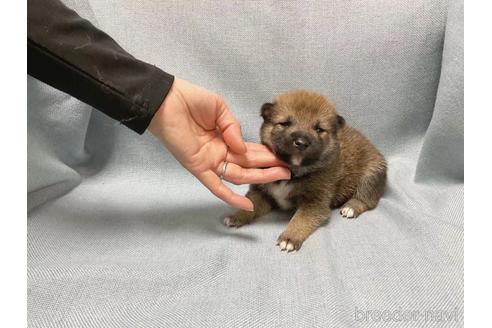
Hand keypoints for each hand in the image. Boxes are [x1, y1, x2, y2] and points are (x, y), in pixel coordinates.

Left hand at [148, 78, 289, 210]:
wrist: (167, 100)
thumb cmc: (191, 100)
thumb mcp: (220, 108)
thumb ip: (234, 128)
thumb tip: (243, 149)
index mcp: (225, 138)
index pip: (250, 150)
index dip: (267, 154)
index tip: (283, 156)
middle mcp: (220, 153)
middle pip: (249, 164)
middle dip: (269, 167)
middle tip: (289, 169)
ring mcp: (210, 162)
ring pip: (240, 175)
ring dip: (260, 177)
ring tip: (282, 176)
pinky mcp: (199, 168)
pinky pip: (216, 186)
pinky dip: (230, 197)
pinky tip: (246, 206)